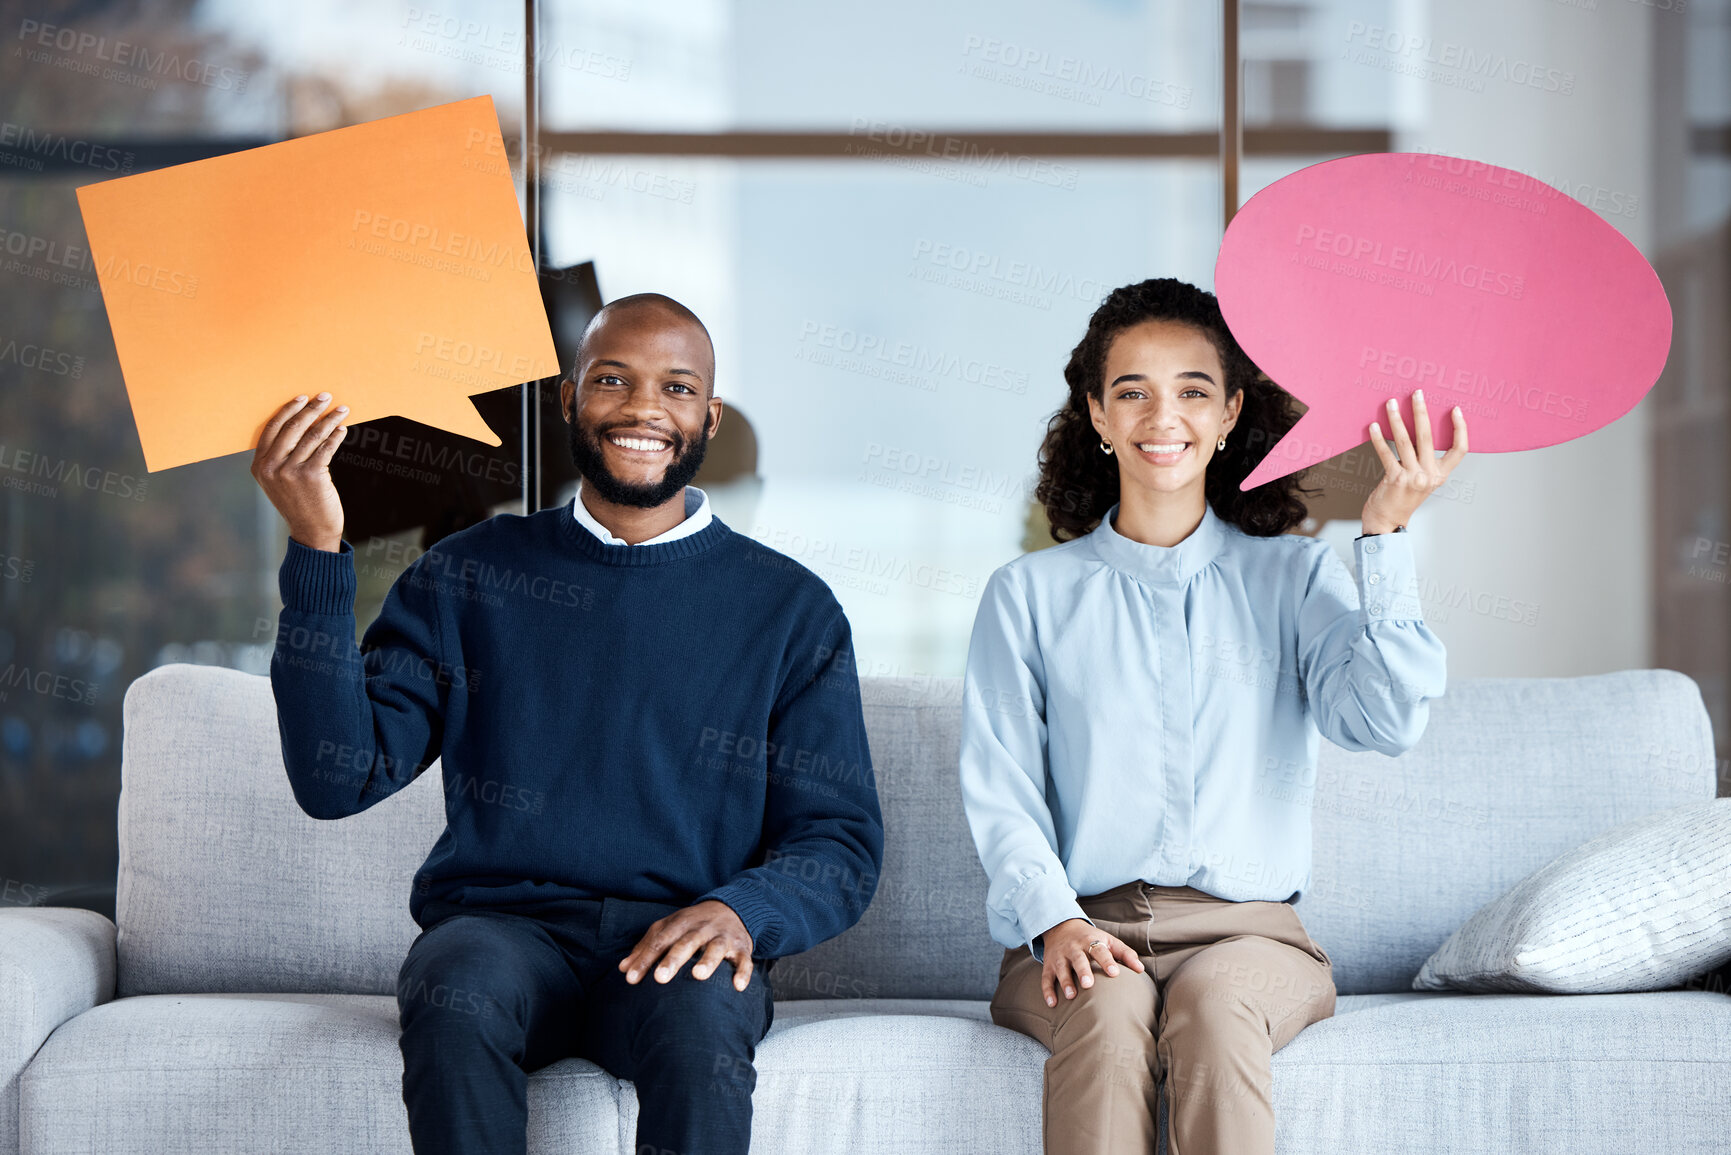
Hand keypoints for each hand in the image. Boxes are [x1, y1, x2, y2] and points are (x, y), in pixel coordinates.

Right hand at [251, 393, 349, 551]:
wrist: (312, 532)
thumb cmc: (299, 503)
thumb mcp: (278, 482)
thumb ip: (280, 458)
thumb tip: (301, 424)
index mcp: (259, 466)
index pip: (272, 428)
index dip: (288, 410)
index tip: (302, 398)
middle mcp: (271, 467)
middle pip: (292, 427)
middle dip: (311, 408)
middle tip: (325, 396)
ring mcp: (290, 472)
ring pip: (312, 436)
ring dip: (329, 419)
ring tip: (342, 410)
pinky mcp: (311, 476)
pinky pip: (325, 448)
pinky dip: (335, 436)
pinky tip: (342, 429)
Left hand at [618, 899, 755, 991]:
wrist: (734, 907)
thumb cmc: (694, 924)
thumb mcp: (670, 928)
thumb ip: (647, 947)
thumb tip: (623, 969)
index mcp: (681, 923)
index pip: (660, 940)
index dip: (645, 959)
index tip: (631, 978)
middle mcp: (702, 928)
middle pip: (686, 942)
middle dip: (673, 959)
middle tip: (660, 978)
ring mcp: (724, 937)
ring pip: (716, 947)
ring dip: (708, 960)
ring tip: (698, 975)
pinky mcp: (743, 946)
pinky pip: (744, 960)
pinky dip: (742, 972)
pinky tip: (738, 986)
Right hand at [1037, 918, 1145, 1006]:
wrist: (1060, 927)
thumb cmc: (1090, 938)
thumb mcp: (1108, 940)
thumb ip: (1125, 954)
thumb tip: (1141, 969)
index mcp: (1090, 941)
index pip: (1099, 950)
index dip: (1107, 961)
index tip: (1115, 973)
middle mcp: (1073, 948)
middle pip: (1078, 959)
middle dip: (1082, 971)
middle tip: (1088, 984)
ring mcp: (1059, 957)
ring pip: (1061, 969)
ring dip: (1065, 982)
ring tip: (1071, 996)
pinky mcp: (1048, 966)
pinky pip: (1046, 978)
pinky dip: (1047, 991)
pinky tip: (1052, 1004)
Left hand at [1363, 389, 1468, 533]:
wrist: (1388, 521)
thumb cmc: (1403, 498)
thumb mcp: (1423, 481)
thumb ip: (1425, 461)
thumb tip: (1419, 430)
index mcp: (1441, 474)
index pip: (1460, 450)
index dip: (1460, 429)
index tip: (1455, 410)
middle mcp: (1429, 475)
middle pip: (1428, 437)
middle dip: (1421, 412)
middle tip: (1417, 393)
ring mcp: (1412, 477)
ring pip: (1405, 441)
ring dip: (1396, 419)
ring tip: (1391, 403)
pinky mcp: (1394, 479)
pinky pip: (1385, 453)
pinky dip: (1378, 438)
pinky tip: (1373, 426)